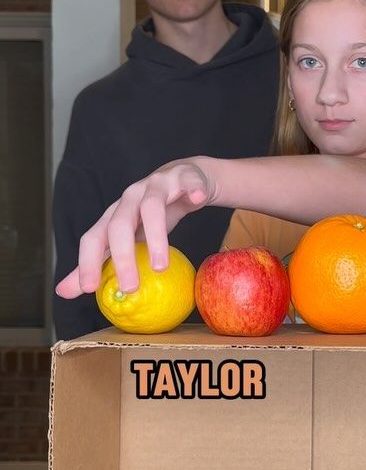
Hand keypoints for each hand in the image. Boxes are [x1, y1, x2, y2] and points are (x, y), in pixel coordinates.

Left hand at [55, 160, 216, 299]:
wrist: (184, 180)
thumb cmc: (152, 215)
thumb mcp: (127, 239)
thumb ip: (99, 263)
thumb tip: (64, 291)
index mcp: (114, 215)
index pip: (94, 238)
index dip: (88, 262)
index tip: (89, 289)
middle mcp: (131, 198)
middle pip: (120, 225)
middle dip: (123, 258)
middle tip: (130, 287)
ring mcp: (157, 186)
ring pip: (152, 207)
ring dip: (156, 236)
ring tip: (161, 266)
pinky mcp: (184, 178)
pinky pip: (188, 182)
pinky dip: (193, 190)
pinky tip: (197, 199)